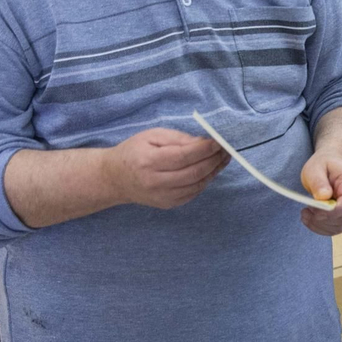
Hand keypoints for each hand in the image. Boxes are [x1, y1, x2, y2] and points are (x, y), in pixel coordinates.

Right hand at [105, 128, 228, 209]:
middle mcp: (155, 182)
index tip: (218, 141)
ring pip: (197, 185)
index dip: (204, 149)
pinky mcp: (168, 204)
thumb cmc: (134, 152)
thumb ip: (178, 139)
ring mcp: (162, 196)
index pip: (183, 156)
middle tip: (226, 150)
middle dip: (214, 160)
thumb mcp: (152, 136)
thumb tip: (204, 142)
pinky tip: (210, 170)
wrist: (115, 178)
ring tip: (223, 159)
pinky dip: (205, 181)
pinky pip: (193, 193)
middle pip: (193, 173)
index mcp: (148, 161)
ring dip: (214, 171)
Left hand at [298, 152, 341, 235]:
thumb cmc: (324, 165)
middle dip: (323, 219)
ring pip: (341, 226)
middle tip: (306, 211)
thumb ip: (318, 181)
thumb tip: (323, 197)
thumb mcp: (315, 167)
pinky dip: (322, 228)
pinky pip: (338, 228)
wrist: (333, 165)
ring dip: (321, 225)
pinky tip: (311, 220)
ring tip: (306, 214)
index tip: (314, 210)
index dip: (332, 211)